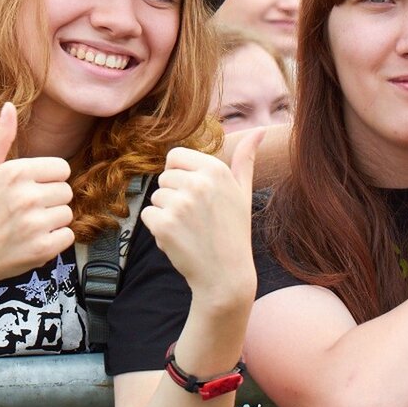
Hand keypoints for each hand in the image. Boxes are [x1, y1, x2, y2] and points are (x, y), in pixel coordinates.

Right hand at [0, 103, 73, 288]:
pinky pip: (68, 236)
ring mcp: (35, 224)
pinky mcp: (42, 248)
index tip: (28, 190)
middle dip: (50, 200)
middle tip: (25, 211)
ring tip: (26, 226)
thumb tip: (9, 106)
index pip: (61, 168)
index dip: (47, 179)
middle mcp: (26, 196)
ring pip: (67, 213)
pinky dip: (54, 241)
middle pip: (66, 191)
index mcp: (15, 172)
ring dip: (52, 221)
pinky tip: (32, 241)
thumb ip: (0, 138)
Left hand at [139, 131, 263, 309]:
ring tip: (190, 229)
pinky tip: (180, 240)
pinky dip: (159, 229)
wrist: (226, 276)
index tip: (195, 195)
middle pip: (164, 177)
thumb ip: (246, 159)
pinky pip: (148, 215)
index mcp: (216, 170)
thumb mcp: (243, 193)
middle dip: (174, 196)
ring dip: (166, 213)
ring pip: (155, 197)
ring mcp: (180, 204)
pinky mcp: (164, 225)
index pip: (175, 156)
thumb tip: (259, 130)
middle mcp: (198, 183)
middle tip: (196, 218)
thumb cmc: (234, 233)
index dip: (180, 175)